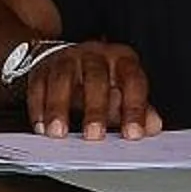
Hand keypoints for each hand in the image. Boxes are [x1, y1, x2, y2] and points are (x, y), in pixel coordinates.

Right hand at [20, 41, 160, 139]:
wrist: (68, 59)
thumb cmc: (103, 81)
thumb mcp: (125, 91)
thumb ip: (139, 110)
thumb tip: (153, 127)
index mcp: (122, 60)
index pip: (133, 81)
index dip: (134, 108)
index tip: (132, 134)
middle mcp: (95, 55)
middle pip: (96, 78)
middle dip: (95, 109)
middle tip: (93, 136)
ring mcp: (67, 59)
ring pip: (62, 80)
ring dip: (59, 108)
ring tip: (59, 133)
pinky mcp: (42, 67)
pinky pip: (38, 86)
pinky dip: (38, 108)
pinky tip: (41, 127)